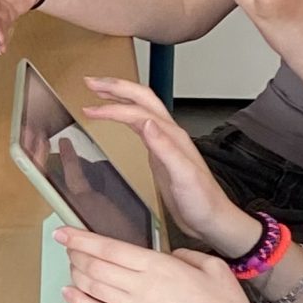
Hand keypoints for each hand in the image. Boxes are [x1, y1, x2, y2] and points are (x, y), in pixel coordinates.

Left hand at [56, 227, 267, 302]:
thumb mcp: (212, 266)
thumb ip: (186, 256)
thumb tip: (169, 257)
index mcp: (158, 266)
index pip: (109, 248)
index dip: (81, 239)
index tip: (63, 231)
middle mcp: (141, 286)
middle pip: (95, 266)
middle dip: (75, 253)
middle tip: (67, 245)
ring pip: (93, 287)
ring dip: (75, 273)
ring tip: (70, 264)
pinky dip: (80, 301)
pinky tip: (68, 293)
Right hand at [74, 76, 257, 256]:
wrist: (212, 219)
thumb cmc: (201, 201)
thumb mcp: (183, 176)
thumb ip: (165, 148)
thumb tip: (146, 123)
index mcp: (172, 136)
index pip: (137, 112)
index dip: (112, 108)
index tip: (89, 109)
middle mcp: (169, 133)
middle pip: (141, 98)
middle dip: (115, 87)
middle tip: (90, 82)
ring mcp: (165, 142)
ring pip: (140, 107)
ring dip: (119, 96)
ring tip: (98, 92)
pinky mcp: (161, 153)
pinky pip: (139, 124)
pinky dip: (124, 115)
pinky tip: (116, 117)